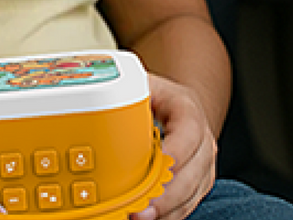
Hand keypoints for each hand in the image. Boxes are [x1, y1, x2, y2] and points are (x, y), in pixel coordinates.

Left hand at [131, 73, 218, 219]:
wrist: (178, 108)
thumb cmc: (156, 97)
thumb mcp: (142, 85)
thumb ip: (124, 90)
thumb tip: (90, 96)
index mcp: (187, 110)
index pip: (189, 131)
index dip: (175, 152)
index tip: (158, 167)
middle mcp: (202, 139)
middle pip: (193, 172)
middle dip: (166, 195)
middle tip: (140, 209)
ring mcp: (202, 164)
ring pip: (192, 193)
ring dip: (167, 210)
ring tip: (138, 218)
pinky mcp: (197, 183)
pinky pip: (187, 204)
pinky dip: (168, 215)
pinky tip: (148, 218)